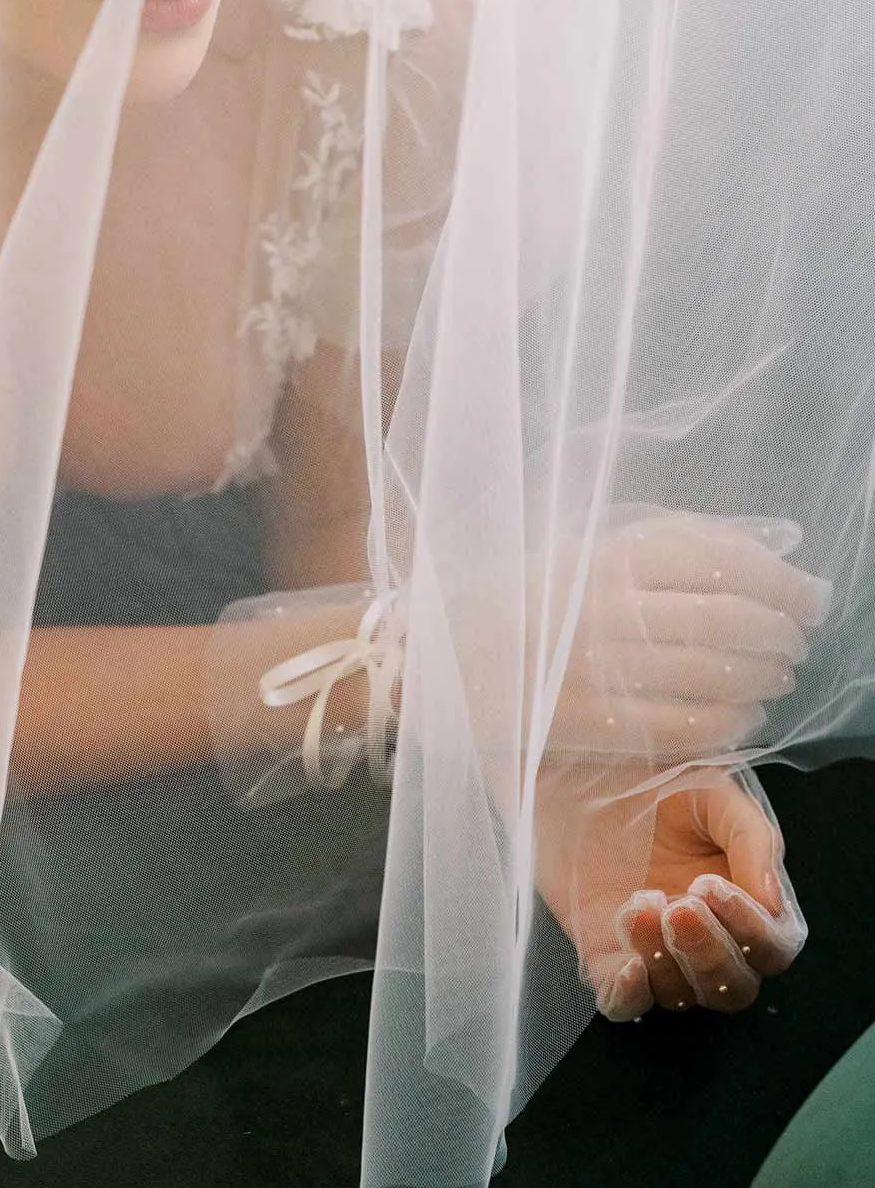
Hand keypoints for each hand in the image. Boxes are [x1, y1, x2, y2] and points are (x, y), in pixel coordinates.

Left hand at [535, 766, 805, 1018]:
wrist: (567, 760)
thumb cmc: (647, 770)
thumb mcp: (709, 787)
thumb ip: (751, 836)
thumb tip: (773, 900)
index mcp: (741, 894)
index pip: (773, 946)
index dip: (752, 930)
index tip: (709, 885)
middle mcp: (703, 930)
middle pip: (735, 987)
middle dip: (711, 954)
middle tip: (679, 905)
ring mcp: (653, 946)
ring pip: (683, 995)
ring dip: (667, 961)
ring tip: (638, 904)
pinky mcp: (602, 952)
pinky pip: (623, 1005)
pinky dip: (630, 999)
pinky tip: (628, 966)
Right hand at [543, 514, 829, 764]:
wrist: (457, 657)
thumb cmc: (535, 599)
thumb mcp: (591, 548)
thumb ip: (672, 540)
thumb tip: (765, 546)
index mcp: (609, 556)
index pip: (720, 562)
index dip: (780, 580)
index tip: (810, 594)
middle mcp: (608, 609)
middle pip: (727, 620)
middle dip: (780, 631)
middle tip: (797, 638)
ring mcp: (602, 669)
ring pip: (714, 676)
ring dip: (764, 677)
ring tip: (778, 675)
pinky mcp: (597, 724)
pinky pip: (688, 727)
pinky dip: (732, 723)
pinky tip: (746, 716)